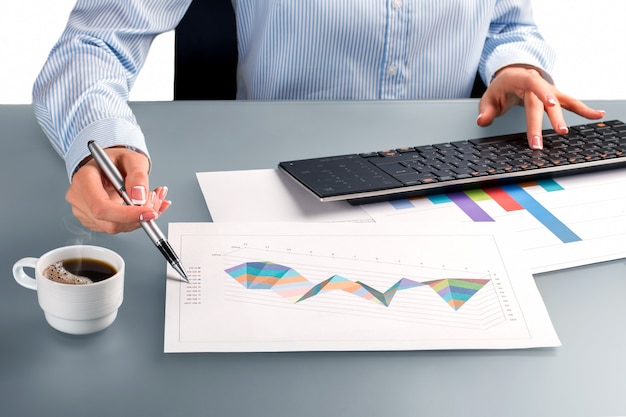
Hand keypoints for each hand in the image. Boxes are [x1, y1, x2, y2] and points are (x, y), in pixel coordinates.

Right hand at [66, 147, 170, 233]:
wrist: (109, 165)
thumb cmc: (116, 160)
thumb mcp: (132, 158)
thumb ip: (137, 176)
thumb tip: (139, 198)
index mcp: (84, 179)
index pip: (101, 207)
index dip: (127, 214)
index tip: (149, 212)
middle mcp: (80, 199)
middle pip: (110, 222)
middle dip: (139, 217)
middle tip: (157, 200)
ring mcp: (84, 213)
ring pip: (117, 227)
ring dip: (141, 218)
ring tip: (154, 199)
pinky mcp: (94, 222)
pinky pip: (119, 227)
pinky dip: (137, 220)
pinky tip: (145, 206)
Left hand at [476, 65, 605, 148]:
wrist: (510, 76)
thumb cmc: (500, 88)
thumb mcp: (488, 98)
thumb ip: (485, 110)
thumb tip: (482, 121)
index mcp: (520, 78)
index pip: (532, 83)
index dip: (543, 92)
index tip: (549, 104)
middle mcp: (536, 82)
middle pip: (545, 100)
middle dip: (550, 118)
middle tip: (556, 133)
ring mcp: (547, 89)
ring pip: (560, 102)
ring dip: (566, 115)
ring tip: (572, 128)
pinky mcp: (554, 96)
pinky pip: (570, 102)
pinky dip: (583, 109)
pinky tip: (597, 115)